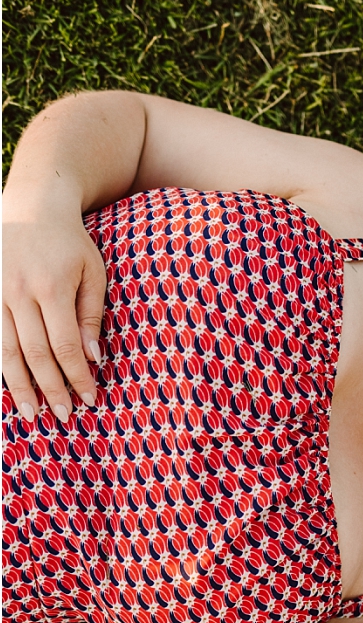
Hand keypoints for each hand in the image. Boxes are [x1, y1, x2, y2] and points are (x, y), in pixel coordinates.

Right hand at [2, 204, 106, 420]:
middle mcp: (18, 292)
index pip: (65, 346)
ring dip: (19, 386)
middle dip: (50, 389)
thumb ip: (91, 315)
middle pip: (34, 354)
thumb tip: (92, 358)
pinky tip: (7, 387)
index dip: (76, 376)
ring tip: (32, 413)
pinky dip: (0, 364)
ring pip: (5, 350)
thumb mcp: (92, 272)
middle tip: (64, 416)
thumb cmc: (70, 243)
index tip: (90, 398)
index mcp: (51, 287)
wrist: (32, 206)